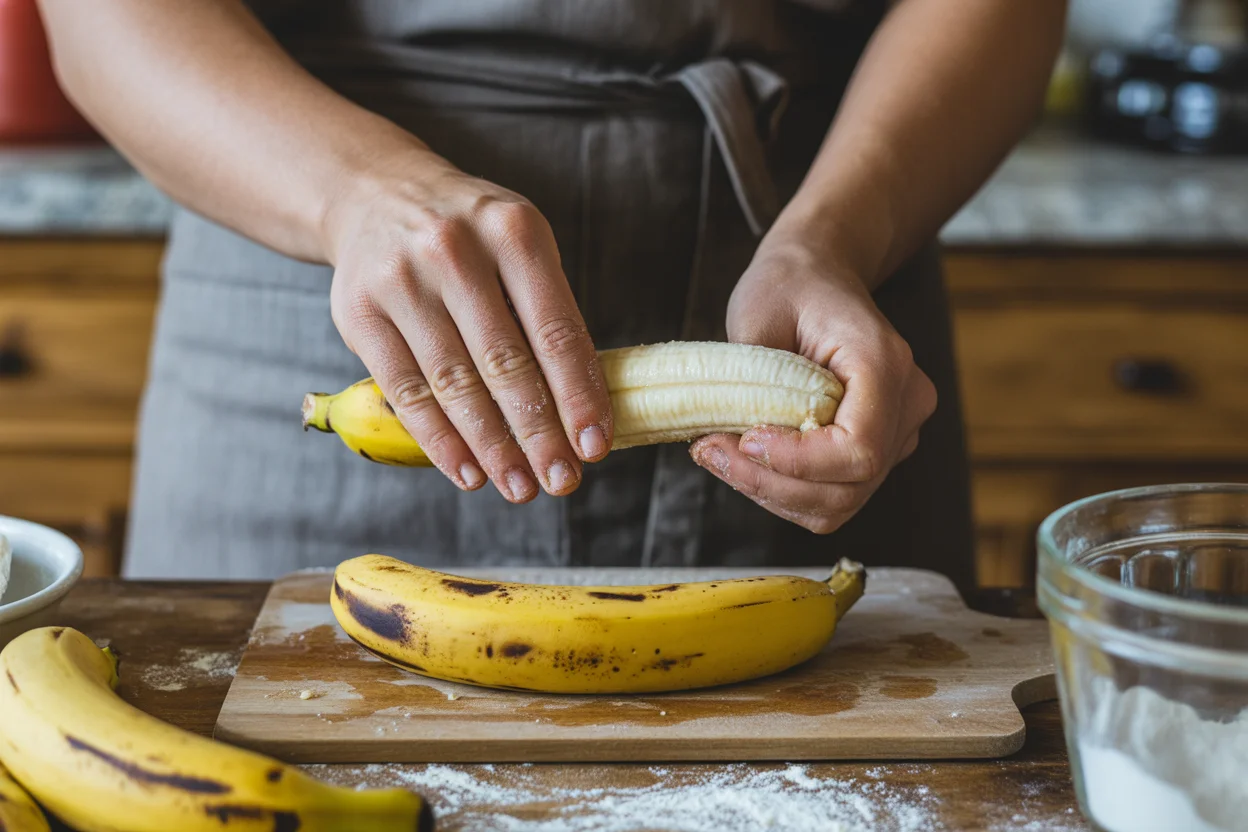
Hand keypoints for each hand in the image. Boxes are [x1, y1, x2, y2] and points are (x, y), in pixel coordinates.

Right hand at [322, 144, 611, 501]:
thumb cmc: (470, 237)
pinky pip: (406, 390)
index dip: (578, 394)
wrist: (374, 194)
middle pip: (505, 362)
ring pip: (454, 384)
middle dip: (539, 432)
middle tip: (562, 481)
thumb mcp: (519, 247)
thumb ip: (549, 315)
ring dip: (492, 447)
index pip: (554, 329)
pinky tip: (467, 472)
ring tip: (519, 487)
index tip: (596, 445)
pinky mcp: (359, 312)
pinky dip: (439, 440)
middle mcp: (455, 250)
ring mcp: (401, 280)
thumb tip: (585, 411)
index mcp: (513, 231)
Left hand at [690, 237, 935, 532]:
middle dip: (770, 482)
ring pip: (839, 503)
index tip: (742, 438)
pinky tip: (744, 462)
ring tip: (718, 455)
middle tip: (709, 451)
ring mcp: (897, 432)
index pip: (859, 448)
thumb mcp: (758, 314)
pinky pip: (832, 496)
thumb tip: (735, 439)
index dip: (798, 461)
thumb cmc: (787, 287)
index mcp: (885, 363)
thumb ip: (755, 380)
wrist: (817, 277)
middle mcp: (906, 403)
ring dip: (771, 492)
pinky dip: (783, 491)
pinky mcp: (876, 451)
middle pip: (850, 486)